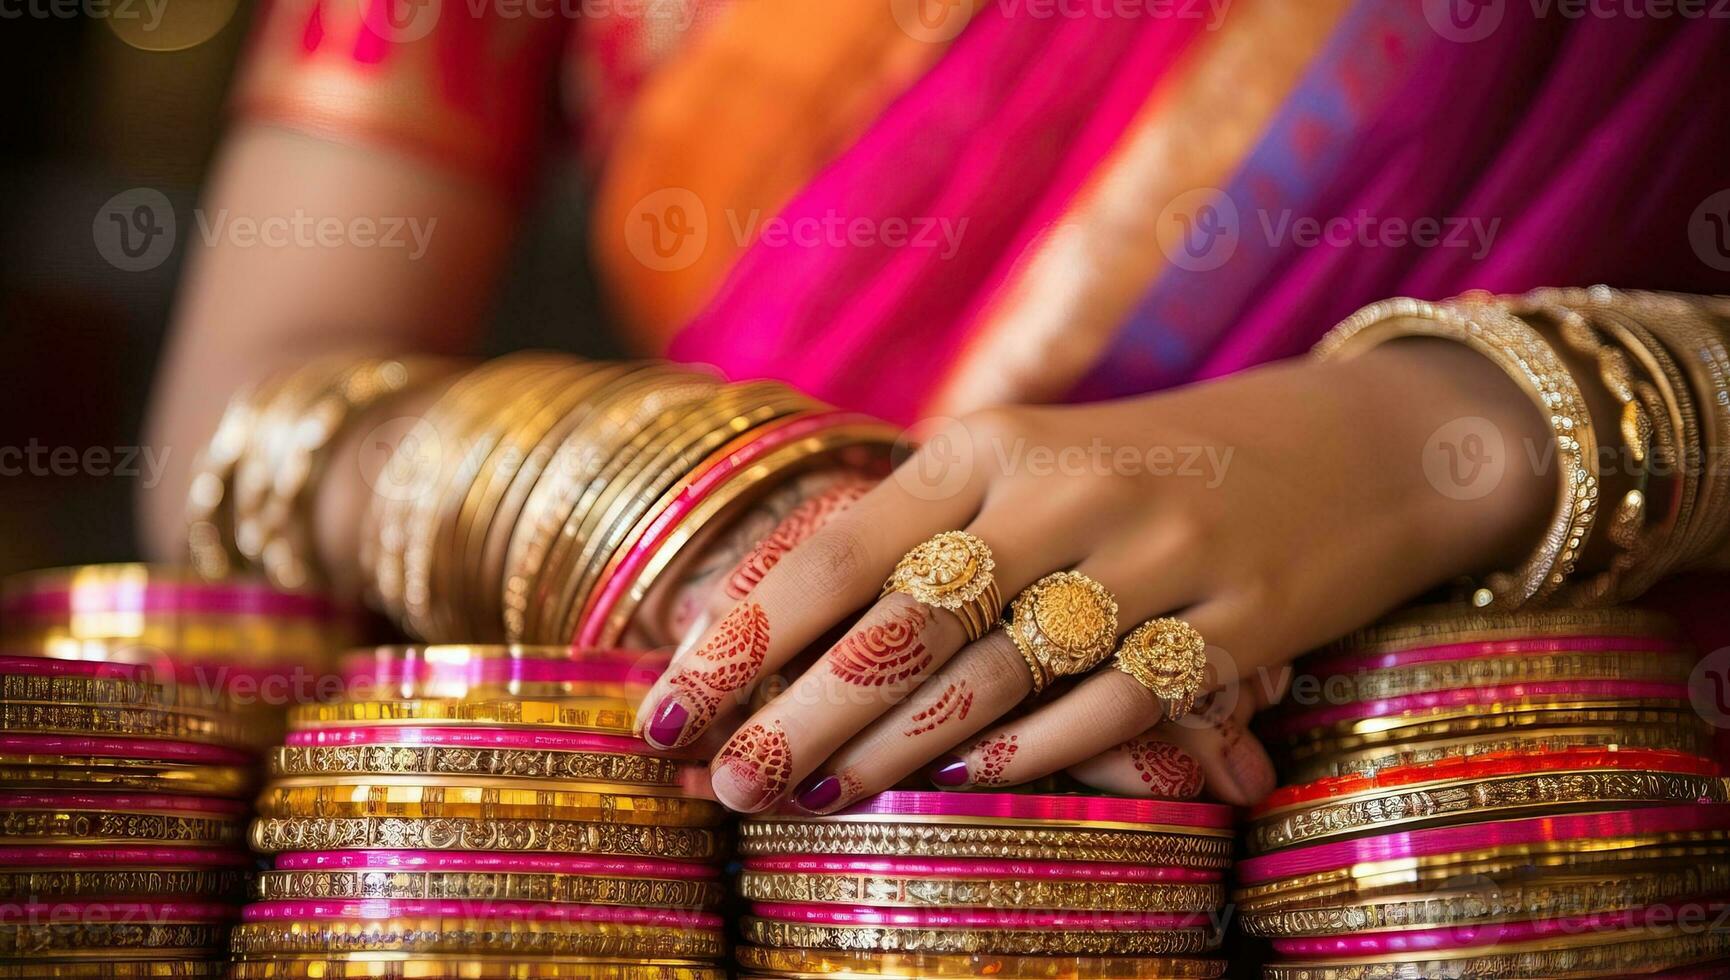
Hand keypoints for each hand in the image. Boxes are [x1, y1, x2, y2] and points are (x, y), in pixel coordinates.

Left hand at [634, 341, 1553, 811]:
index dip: (744, 635)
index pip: (842, 548)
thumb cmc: (1144, 465)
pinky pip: (1112, 709)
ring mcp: (1160, 560)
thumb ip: (917, 528)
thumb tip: (762, 615)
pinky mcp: (1237, 628)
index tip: (667, 706)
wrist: (1352, 445)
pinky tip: (966, 782)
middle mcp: (1067, 493)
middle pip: (903, 627)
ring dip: (892, 751)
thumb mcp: (1024, 460)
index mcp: (992, 444)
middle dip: (797, 717)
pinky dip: (1033, 751)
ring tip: (808, 797)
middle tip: (724, 785)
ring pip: (997, 677)